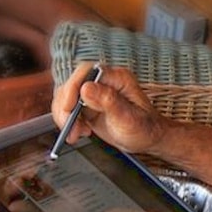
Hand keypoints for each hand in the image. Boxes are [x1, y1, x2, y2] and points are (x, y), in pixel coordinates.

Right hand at [51, 64, 165, 153]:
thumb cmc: (144, 128)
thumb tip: (86, 88)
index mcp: (117, 78)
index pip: (86, 72)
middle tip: (70, 127)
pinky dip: (67, 121)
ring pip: (66, 97)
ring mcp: (94, 93)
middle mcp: (104, 82)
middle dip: (66, 107)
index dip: (73, 88)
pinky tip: (78, 133)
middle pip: (72, 84)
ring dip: (65, 116)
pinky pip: (67, 108)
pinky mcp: (87, 105)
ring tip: (76, 134)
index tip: (69, 108)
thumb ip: (108, 101)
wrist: (147, 139)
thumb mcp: (128, 118)